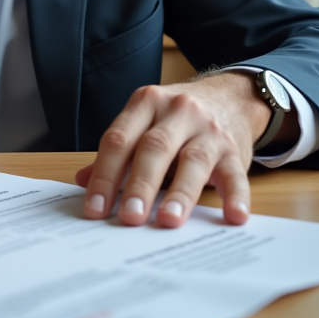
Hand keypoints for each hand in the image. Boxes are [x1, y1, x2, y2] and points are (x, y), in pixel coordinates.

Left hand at [75, 73, 277, 227]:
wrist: (228, 97)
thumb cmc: (176, 120)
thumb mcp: (144, 125)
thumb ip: (118, 154)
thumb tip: (83, 182)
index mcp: (146, 104)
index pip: (119, 139)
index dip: (105, 175)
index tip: (95, 208)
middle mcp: (178, 111)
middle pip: (154, 148)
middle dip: (140, 184)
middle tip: (129, 217)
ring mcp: (208, 129)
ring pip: (193, 160)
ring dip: (180, 193)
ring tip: (168, 220)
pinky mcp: (234, 149)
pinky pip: (235, 173)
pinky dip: (235, 195)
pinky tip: (232, 216)